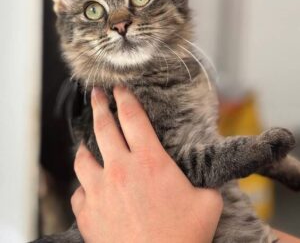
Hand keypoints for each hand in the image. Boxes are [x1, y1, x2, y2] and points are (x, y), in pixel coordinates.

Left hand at [71, 87, 222, 242]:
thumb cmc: (184, 237)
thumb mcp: (207, 203)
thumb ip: (206, 183)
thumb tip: (209, 177)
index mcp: (150, 161)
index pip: (133, 117)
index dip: (125, 98)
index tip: (119, 88)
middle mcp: (121, 170)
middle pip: (104, 127)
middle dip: (99, 106)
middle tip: (95, 95)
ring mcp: (100, 190)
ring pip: (83, 157)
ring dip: (85, 146)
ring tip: (86, 142)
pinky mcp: (88, 213)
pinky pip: (79, 192)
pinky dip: (84, 186)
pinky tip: (89, 186)